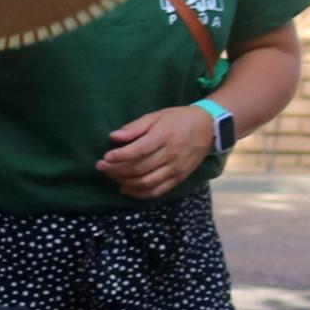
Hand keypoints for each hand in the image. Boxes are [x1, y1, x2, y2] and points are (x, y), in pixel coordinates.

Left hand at [94, 105, 219, 199]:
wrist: (208, 128)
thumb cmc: (178, 119)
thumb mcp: (156, 116)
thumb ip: (135, 127)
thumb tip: (113, 137)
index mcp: (164, 136)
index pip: (138, 150)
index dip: (120, 156)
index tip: (105, 157)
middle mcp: (170, 155)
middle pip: (139, 168)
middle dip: (116, 170)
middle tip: (100, 167)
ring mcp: (175, 169)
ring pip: (146, 182)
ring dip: (125, 182)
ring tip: (111, 177)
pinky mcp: (179, 178)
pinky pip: (158, 191)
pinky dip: (140, 193)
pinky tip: (126, 189)